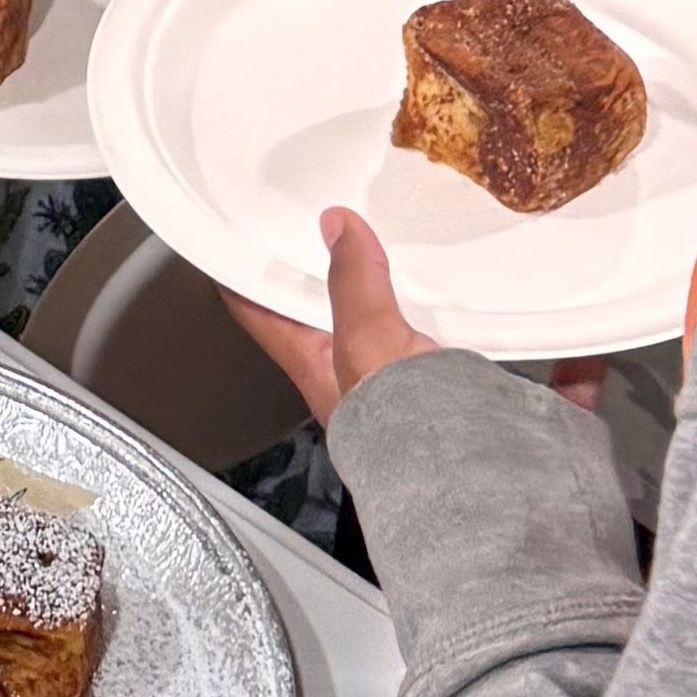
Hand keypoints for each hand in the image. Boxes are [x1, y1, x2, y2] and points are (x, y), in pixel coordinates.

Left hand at [226, 207, 438, 427]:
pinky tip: (419, 285)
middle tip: (306, 229)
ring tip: (361, 245)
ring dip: (358, 286)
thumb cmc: (407, 431)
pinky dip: (404, 301)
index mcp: (312, 366)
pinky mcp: (425, 377)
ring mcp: (383, 377)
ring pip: (358, 319)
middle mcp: (342, 374)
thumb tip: (336, 227)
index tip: (228, 245)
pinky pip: (404, 327)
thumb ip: (353, 283)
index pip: (257, 314)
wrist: (469, 468)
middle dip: (306, 274)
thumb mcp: (368, 340)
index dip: (238, 278)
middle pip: (307, 314)